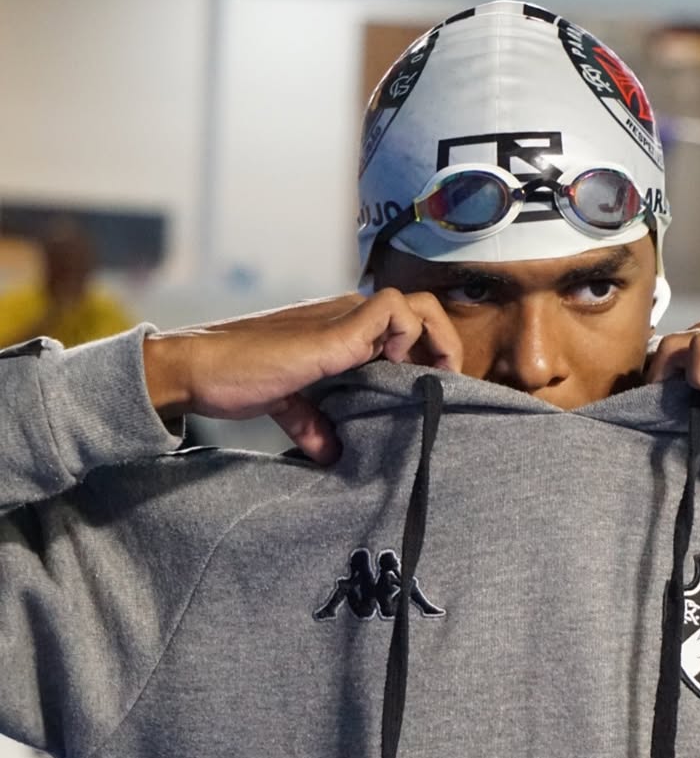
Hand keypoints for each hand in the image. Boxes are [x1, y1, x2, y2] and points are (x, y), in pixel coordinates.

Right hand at [143, 290, 461, 463]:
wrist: (198, 370)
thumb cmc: (236, 379)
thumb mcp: (289, 403)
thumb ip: (312, 421)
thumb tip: (330, 452)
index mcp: (342, 329)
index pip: (406, 323)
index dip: (429, 351)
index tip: (432, 391)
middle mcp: (348, 315)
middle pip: (422, 309)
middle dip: (444, 346)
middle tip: (444, 388)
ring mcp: (342, 317)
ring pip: (415, 304)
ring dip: (434, 341)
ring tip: (433, 382)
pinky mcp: (334, 330)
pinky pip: (390, 310)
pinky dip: (405, 336)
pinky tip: (395, 370)